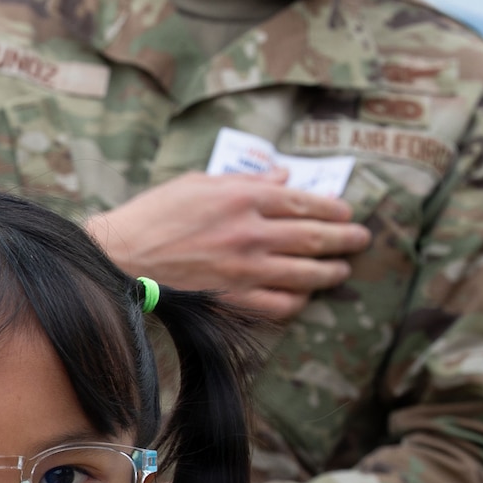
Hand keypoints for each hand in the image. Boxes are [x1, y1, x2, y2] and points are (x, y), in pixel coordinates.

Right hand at [86, 171, 370, 321]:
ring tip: (341, 269)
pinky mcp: (233, 301)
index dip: (331, 207)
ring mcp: (244, 271)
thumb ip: (246, 180)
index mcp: (242, 198)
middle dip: (344, 238)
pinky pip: (280, 305)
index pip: (302, 201)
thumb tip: (283, 177)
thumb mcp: (198, 183)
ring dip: (329, 271)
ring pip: (304, 273)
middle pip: (313, 236)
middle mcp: (250, 233)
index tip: (346, 212)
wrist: (121, 258)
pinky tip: (304, 297)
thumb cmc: (154, 216)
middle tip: (361, 239)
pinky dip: (298, 302)